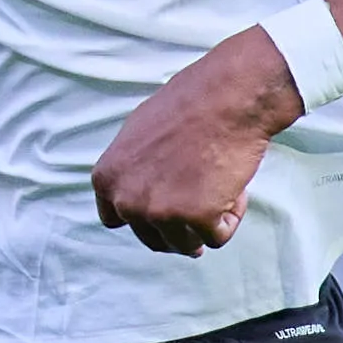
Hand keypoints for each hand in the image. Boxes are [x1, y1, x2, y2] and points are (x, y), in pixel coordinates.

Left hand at [91, 27, 305, 256]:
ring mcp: (161, 213)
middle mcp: (127, 200)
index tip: (162, 210)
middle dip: (176, 227)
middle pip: (152, 238)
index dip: (141, 217)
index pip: (114, 219)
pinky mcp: (197, 219)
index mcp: (107, 179)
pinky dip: (230, 218)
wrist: (227, 97)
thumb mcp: (137, 132)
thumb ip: (131, 168)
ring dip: (205, 224)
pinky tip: (235, 190)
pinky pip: (217, 237)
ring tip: (221, 187)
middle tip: (200, 204)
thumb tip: (137, 188)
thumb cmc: (188, 104)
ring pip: (185, 244)